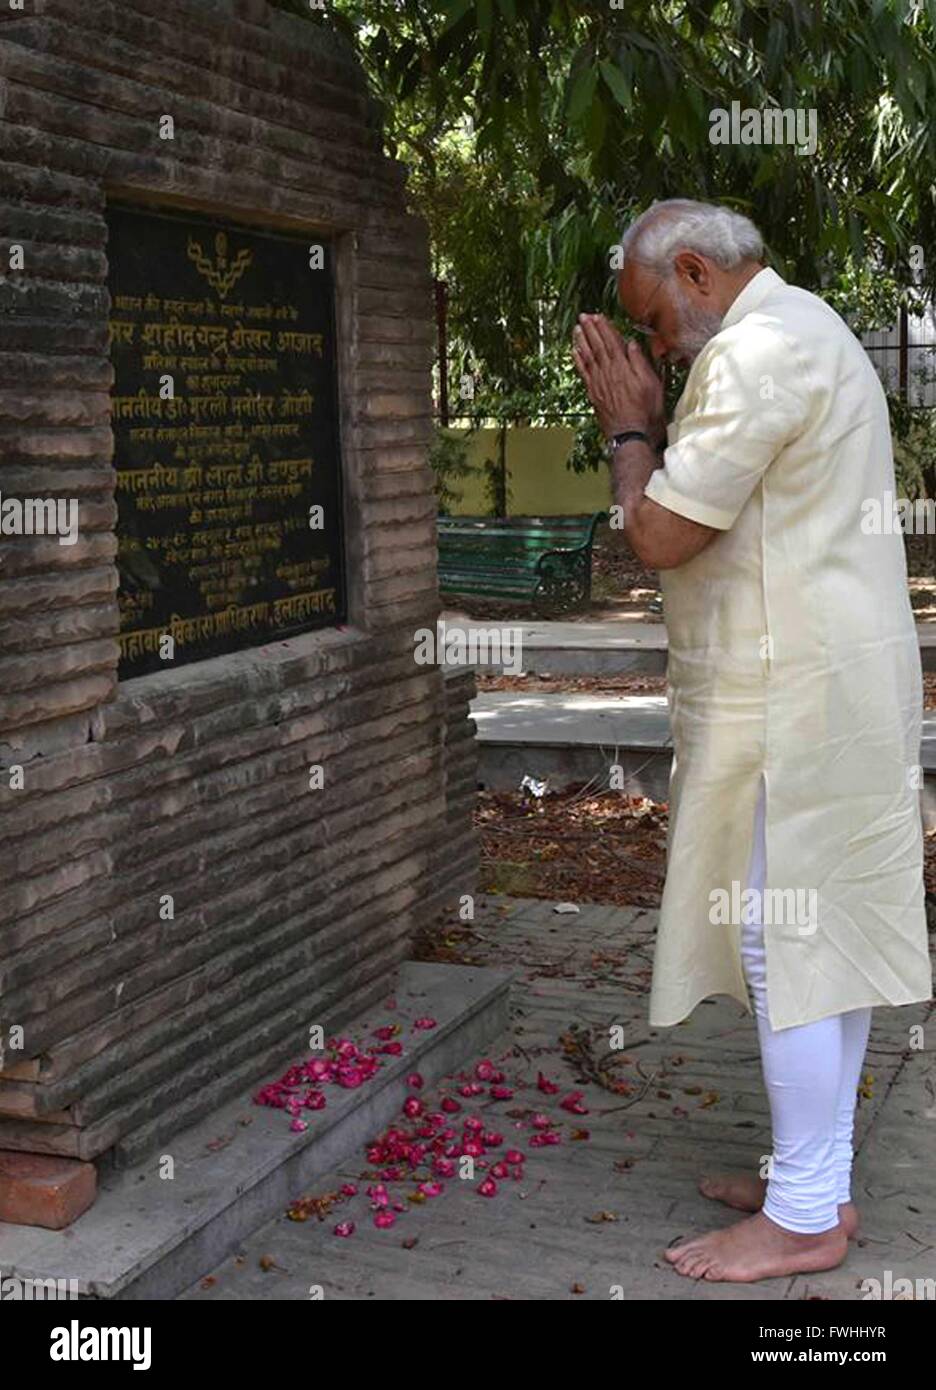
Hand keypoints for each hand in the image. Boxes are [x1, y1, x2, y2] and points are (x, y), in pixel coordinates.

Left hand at [573, 314, 664, 447]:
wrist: (629, 433)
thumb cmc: (645, 410)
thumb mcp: (651, 384)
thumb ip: (640, 362)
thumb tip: (631, 343)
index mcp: (623, 367)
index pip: (612, 342)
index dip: (604, 328)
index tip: (598, 316)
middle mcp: (608, 372)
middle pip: (597, 346)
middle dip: (590, 329)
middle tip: (583, 316)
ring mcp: (598, 383)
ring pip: (587, 356)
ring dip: (582, 340)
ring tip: (577, 328)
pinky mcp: (593, 393)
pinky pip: (583, 372)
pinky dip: (578, 360)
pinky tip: (574, 351)